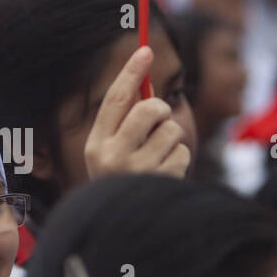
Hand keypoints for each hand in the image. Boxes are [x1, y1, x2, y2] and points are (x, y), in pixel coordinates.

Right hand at [83, 46, 191, 180]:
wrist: (124, 226)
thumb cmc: (121, 177)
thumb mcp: (111, 150)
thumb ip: (122, 119)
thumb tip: (142, 78)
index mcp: (95, 145)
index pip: (115, 100)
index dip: (131, 72)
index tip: (145, 49)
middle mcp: (112, 158)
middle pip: (149, 109)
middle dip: (161, 109)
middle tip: (158, 119)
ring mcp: (138, 172)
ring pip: (170, 129)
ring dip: (170, 138)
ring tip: (157, 155)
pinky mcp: (162, 182)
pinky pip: (181, 151)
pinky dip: (177, 157)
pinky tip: (164, 171)